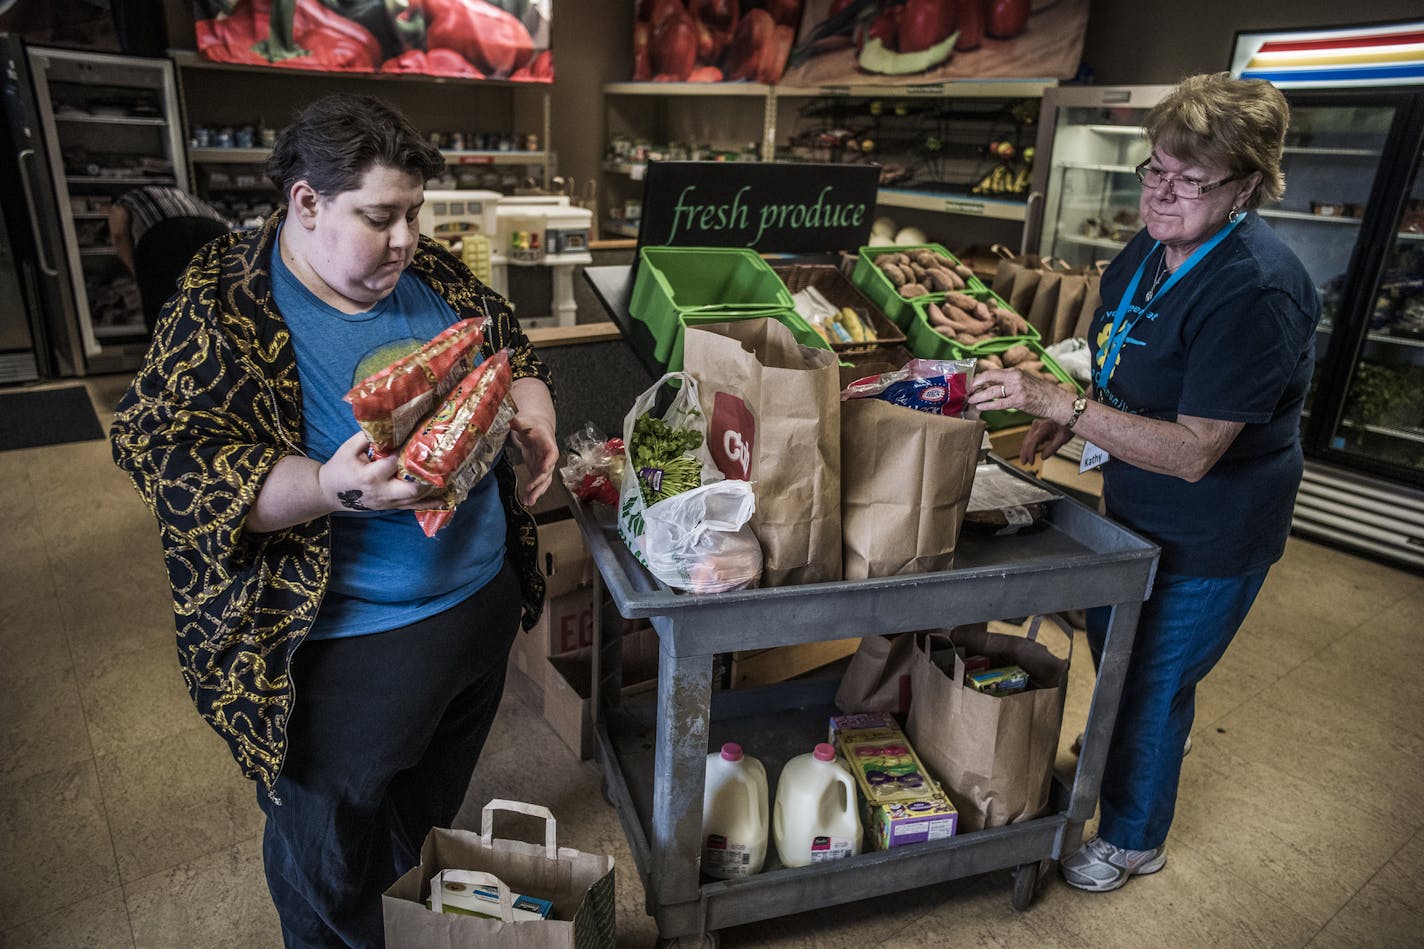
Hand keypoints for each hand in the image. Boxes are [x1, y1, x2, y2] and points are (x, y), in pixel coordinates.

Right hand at [317, 430, 435, 511]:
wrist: (330, 493)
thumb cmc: (339, 468)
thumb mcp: (347, 449)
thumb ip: (366, 437)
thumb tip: (388, 424)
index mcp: (369, 476)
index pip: (394, 463)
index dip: (408, 452)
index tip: (421, 439)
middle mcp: (381, 492)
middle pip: (411, 489)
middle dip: (427, 476)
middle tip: (440, 460)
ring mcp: (388, 503)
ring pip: (416, 499)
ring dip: (432, 486)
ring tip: (448, 472)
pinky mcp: (391, 507)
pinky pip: (413, 507)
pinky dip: (430, 502)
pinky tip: (445, 498)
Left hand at [505, 377, 558, 507]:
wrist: (537, 429)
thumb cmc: (531, 425)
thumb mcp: (524, 421)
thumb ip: (518, 422)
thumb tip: (510, 420)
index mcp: (547, 442)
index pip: (551, 453)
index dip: (549, 461)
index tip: (544, 469)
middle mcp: (548, 456)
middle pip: (547, 470)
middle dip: (539, 481)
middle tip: (530, 488)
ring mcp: (544, 465)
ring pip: (544, 481)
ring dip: (537, 492)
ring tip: (529, 502)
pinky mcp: (538, 471)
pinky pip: (538, 484)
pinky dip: (533, 492)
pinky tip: (527, 501)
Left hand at [966, 367, 1074, 421]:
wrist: (1055, 400)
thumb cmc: (1039, 392)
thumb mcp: (1023, 381)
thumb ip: (1008, 381)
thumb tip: (989, 386)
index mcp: (1015, 372)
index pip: (992, 372)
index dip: (979, 378)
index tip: (970, 383)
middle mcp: (1015, 377)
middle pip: (989, 378)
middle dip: (975, 385)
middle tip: (966, 391)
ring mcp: (1017, 389)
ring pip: (992, 391)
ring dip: (979, 396)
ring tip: (970, 400)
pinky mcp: (1019, 400)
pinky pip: (999, 403)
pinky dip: (988, 405)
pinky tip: (980, 407)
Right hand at [1020, 416, 1073, 465]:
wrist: (1068, 418)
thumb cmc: (1066, 427)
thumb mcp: (1062, 439)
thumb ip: (1052, 449)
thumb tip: (1042, 457)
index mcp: (1044, 427)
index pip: (1033, 442)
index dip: (1030, 453)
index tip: (1031, 462)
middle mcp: (1037, 424)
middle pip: (1028, 441)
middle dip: (1025, 453)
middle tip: (1024, 463)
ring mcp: (1035, 425)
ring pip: (1027, 440)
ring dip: (1025, 450)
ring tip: (1025, 460)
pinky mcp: (1036, 427)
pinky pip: (1030, 438)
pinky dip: (1029, 446)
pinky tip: (1028, 453)